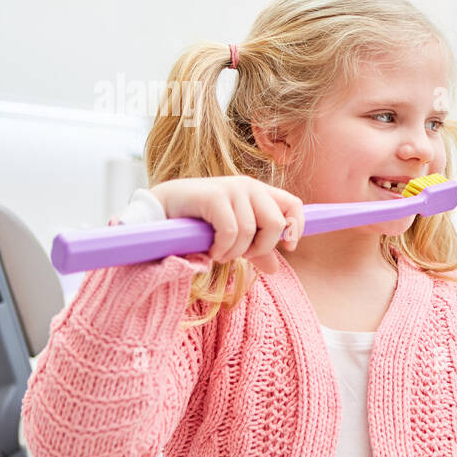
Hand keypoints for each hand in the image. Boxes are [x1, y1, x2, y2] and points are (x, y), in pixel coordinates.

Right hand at [149, 175, 303, 274]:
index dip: (296, 228)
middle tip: (240, 255)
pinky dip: (222, 248)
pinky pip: (232, 232)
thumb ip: (256, 249)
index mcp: (260, 193)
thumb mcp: (234, 237)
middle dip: (261, 248)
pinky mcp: (215, 196)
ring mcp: (232, 188)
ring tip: (219, 253)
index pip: (294, 205)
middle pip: (277, 224)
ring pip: (252, 232)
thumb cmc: (199, 222)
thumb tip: (275, 269)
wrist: (161, 209)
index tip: (288, 247)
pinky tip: (210, 250)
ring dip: (235, 252)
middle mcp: (250, 186)